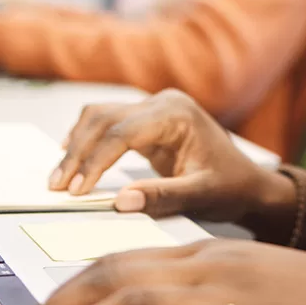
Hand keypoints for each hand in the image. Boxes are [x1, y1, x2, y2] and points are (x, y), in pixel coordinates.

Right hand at [50, 90, 295, 230]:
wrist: (248, 182)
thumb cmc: (230, 187)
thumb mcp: (201, 196)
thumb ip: (162, 197)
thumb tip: (120, 201)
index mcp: (176, 114)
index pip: (122, 131)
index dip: (95, 160)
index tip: (76, 189)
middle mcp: (162, 103)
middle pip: (104, 119)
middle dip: (77, 153)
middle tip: (57, 186)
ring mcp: (154, 107)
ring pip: (100, 116)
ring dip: (77, 145)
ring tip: (60, 178)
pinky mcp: (147, 119)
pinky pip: (108, 122)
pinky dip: (87, 139)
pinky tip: (71, 157)